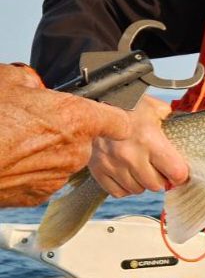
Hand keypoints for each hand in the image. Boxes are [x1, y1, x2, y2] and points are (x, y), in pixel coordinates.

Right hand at [0, 63, 131, 206]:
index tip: (113, 114)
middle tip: (39, 122)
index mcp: (76, 118)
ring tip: (18, 139)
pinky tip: (13, 158)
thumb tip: (34, 83)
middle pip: (86, 138)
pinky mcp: (39, 195)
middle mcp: (74, 149)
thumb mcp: (11, 82)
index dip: (116, 115)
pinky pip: (47, 177)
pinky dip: (35, 169)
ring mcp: (58, 175)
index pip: (119, 119)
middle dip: (68, 130)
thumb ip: (33, 82)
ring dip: (50, 150)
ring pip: (65, 158)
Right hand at [89, 94, 187, 197]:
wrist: (98, 105)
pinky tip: (129, 173)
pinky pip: (118, 192)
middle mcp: (130, 155)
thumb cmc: (130, 105)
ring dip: (143, 182)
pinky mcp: (99, 170)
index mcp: (149, 139)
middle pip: (156, 184)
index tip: (179, 172)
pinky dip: (126, 186)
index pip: (174, 171)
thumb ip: (172, 123)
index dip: (180, 174)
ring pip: (137, 190)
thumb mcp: (157, 108)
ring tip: (143, 167)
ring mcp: (113, 164)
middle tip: (160, 168)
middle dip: (162, 178)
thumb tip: (184, 135)